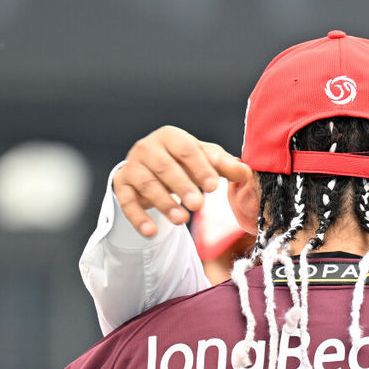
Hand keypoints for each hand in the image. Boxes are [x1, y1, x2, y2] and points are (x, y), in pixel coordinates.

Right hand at [112, 126, 252, 236]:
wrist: (150, 168)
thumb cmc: (183, 163)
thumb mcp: (205, 162)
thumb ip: (224, 167)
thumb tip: (247, 173)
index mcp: (171, 137)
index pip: (186, 149)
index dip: (200, 167)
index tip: (214, 186)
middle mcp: (148, 148)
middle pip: (164, 166)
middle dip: (182, 186)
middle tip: (198, 204)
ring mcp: (132, 166)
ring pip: (146, 184)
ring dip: (164, 203)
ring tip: (182, 221)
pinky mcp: (122, 186)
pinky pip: (127, 201)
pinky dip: (138, 217)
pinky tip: (151, 232)